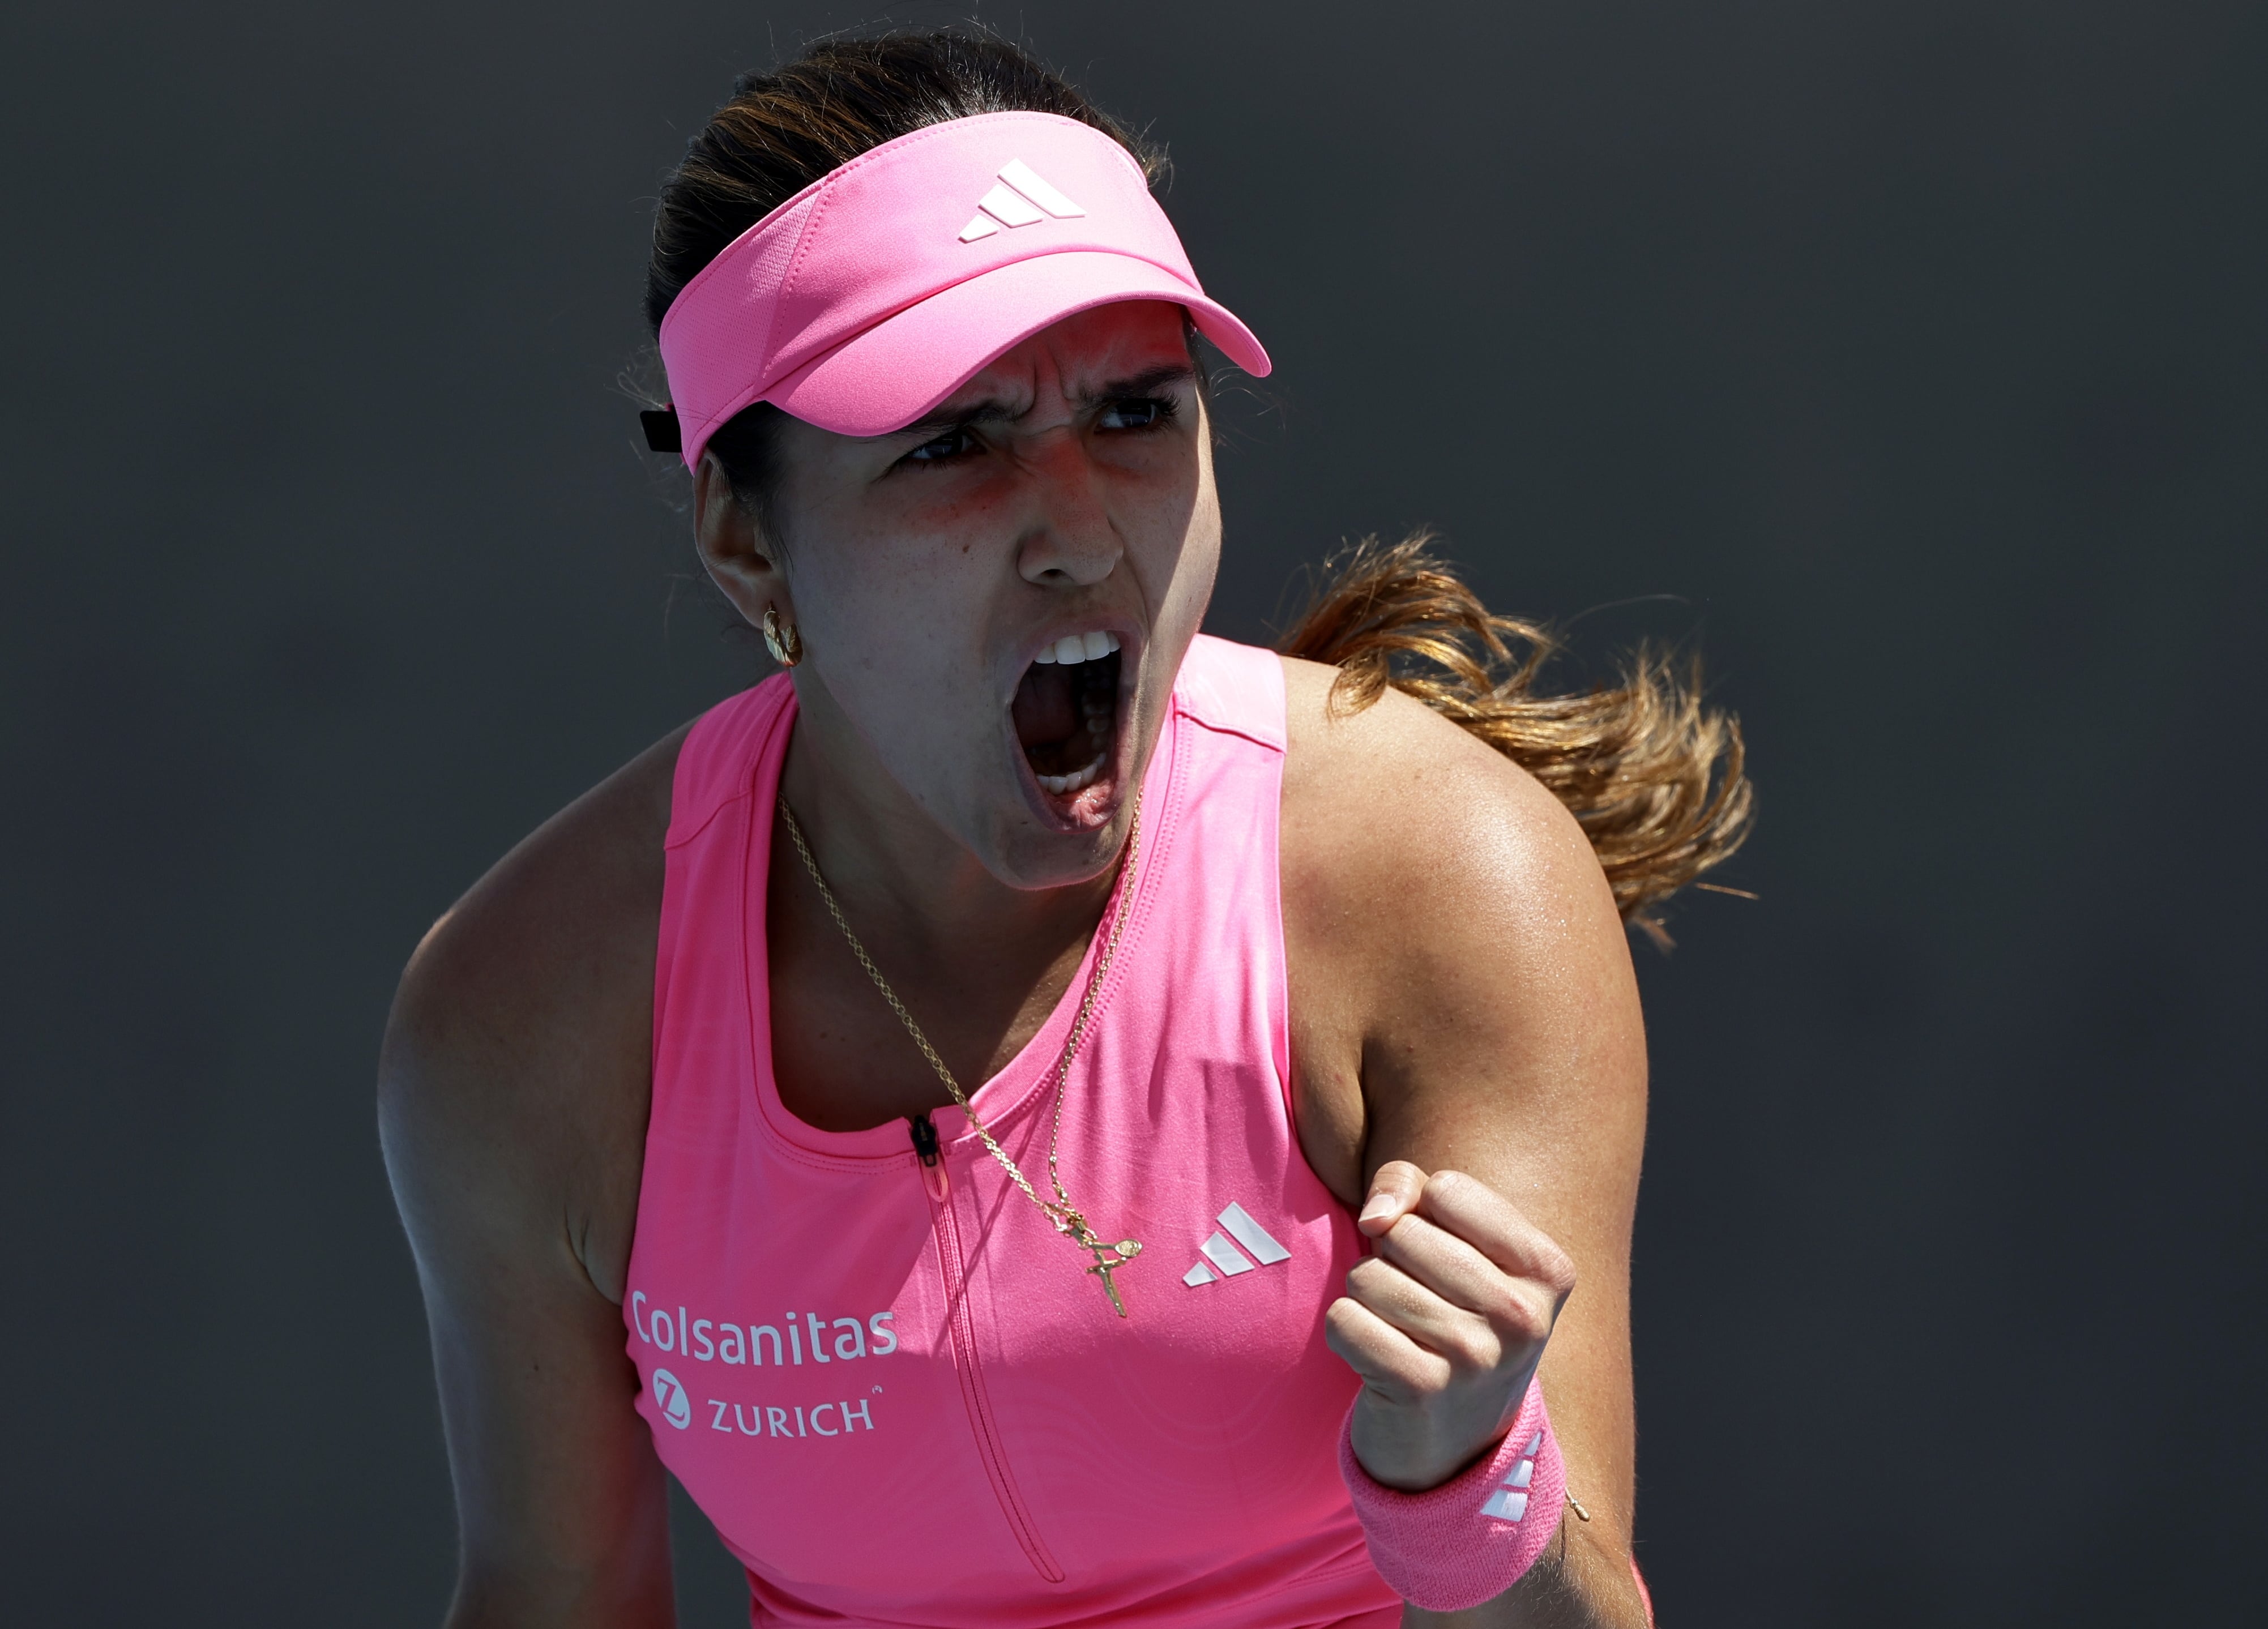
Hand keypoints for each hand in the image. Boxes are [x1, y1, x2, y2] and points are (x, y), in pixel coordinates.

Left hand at [1326, 1161, 1577, 1491]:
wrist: (1455, 1442)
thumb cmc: (1450, 1314)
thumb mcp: (1453, 1243)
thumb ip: (1411, 1187)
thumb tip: (1376, 1215)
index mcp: (1548, 1270)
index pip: (1446, 1189)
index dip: (1423, 1215)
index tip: (1444, 1260)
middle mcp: (1522, 1316)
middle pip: (1402, 1232)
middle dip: (1391, 1257)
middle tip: (1421, 1303)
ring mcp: (1474, 1357)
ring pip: (1367, 1275)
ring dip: (1368, 1297)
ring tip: (1402, 1331)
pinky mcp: (1420, 1389)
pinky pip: (1344, 1319)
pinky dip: (1346, 1332)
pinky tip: (1378, 1359)